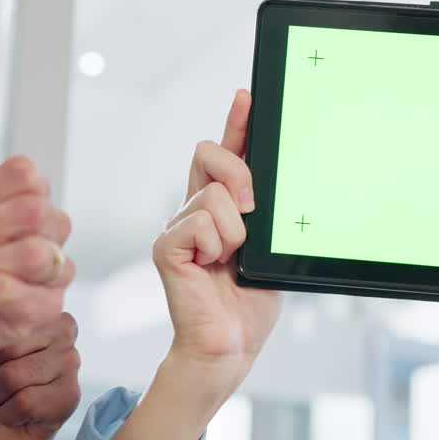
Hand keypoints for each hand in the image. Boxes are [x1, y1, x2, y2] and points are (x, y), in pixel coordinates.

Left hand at [0, 313, 81, 439]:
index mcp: (39, 314)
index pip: (4, 320)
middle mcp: (63, 335)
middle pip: (8, 346)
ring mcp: (71, 366)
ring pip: (15, 375)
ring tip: (7, 401)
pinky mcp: (69, 398)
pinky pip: (26, 402)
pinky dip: (8, 415)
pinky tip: (17, 417)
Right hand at [111, 89, 282, 439]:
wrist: (230, 344)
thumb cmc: (250, 302)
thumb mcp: (270, 246)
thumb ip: (265, 214)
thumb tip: (271, 184)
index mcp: (222, 207)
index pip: (227, 153)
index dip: (237, 123)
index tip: (247, 95)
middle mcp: (194, 209)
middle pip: (211, 153)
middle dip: (239, 173)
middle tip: (252, 211)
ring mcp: (177, 226)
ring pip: (214, 195)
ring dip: (236, 231)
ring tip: (230, 261)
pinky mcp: (166, 246)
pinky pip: (200, 223)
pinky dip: (216, 245)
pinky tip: (211, 268)